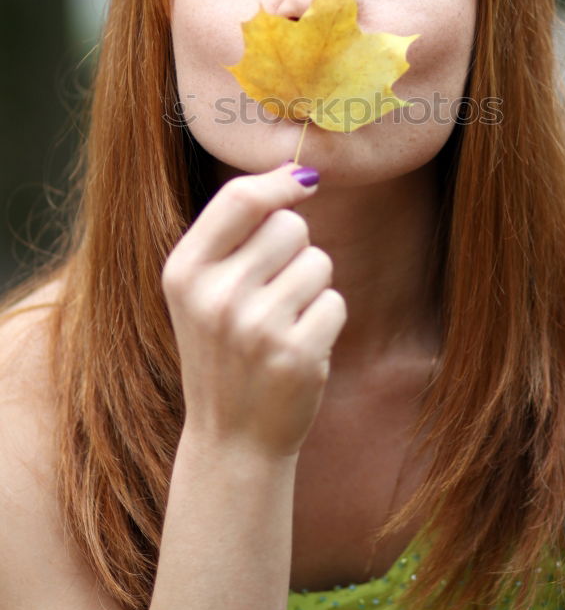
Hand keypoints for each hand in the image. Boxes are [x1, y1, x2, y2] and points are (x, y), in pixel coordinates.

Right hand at [162, 164, 346, 456]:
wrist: (231, 438)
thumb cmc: (223, 348)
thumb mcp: (202, 289)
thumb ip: (237, 230)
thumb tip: (300, 172)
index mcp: (184, 271)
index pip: (240, 197)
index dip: (280, 182)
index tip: (305, 181)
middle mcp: (215, 296)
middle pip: (290, 225)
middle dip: (295, 248)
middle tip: (274, 290)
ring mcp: (255, 327)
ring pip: (318, 262)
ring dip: (312, 286)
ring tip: (283, 322)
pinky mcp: (295, 354)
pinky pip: (335, 302)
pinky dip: (326, 320)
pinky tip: (300, 346)